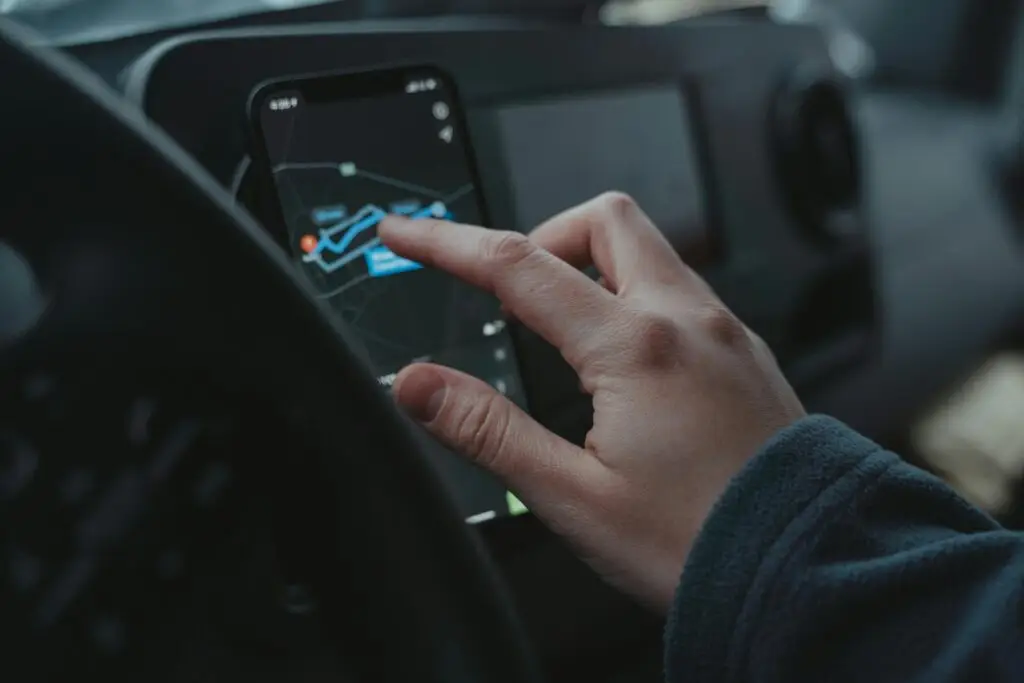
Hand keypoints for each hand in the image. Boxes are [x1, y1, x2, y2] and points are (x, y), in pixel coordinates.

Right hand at [379, 193, 804, 611]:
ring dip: (590, 265)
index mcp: (638, 349)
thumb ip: (486, 430)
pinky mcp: (744, 353)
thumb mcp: (572, 497)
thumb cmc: (698, 544)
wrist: (805, 571)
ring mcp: (725, 332)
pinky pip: (680, 290)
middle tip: (507, 289)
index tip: (407, 232)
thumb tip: (419, 385)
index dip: (447, 243)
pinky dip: (633, 296)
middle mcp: (689, 321)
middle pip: (603, 219)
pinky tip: (621, 361)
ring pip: (648, 250)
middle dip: (541, 235)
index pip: (519, 267)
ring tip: (558, 330)